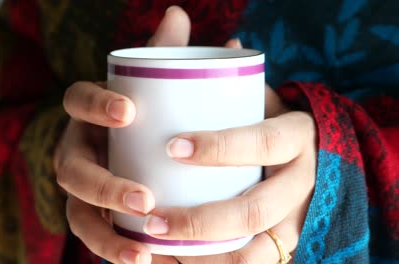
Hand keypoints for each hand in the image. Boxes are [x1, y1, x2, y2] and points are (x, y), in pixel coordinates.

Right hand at [55, 6, 193, 263]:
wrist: (139, 147)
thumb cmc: (147, 113)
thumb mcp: (154, 85)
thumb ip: (162, 54)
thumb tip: (178, 15)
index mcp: (89, 114)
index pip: (76, 100)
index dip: (95, 104)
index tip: (128, 110)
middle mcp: (78, 150)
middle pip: (71, 170)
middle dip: (103, 186)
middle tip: (144, 199)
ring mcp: (82, 188)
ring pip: (78, 214)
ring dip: (106, 234)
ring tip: (142, 251)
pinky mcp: (94, 216)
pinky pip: (96, 237)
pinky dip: (116, 251)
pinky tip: (147, 261)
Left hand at [143, 88, 316, 263]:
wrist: (318, 159)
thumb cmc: (277, 124)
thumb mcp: (268, 98)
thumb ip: (240, 80)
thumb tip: (227, 44)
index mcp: (298, 138)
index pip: (263, 144)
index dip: (219, 147)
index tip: (171, 148)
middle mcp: (302, 184)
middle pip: (254, 212)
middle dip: (199, 221)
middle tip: (152, 220)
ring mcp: (296, 220)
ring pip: (253, 253)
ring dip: (202, 257)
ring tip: (157, 248)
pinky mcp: (285, 244)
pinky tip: (173, 262)